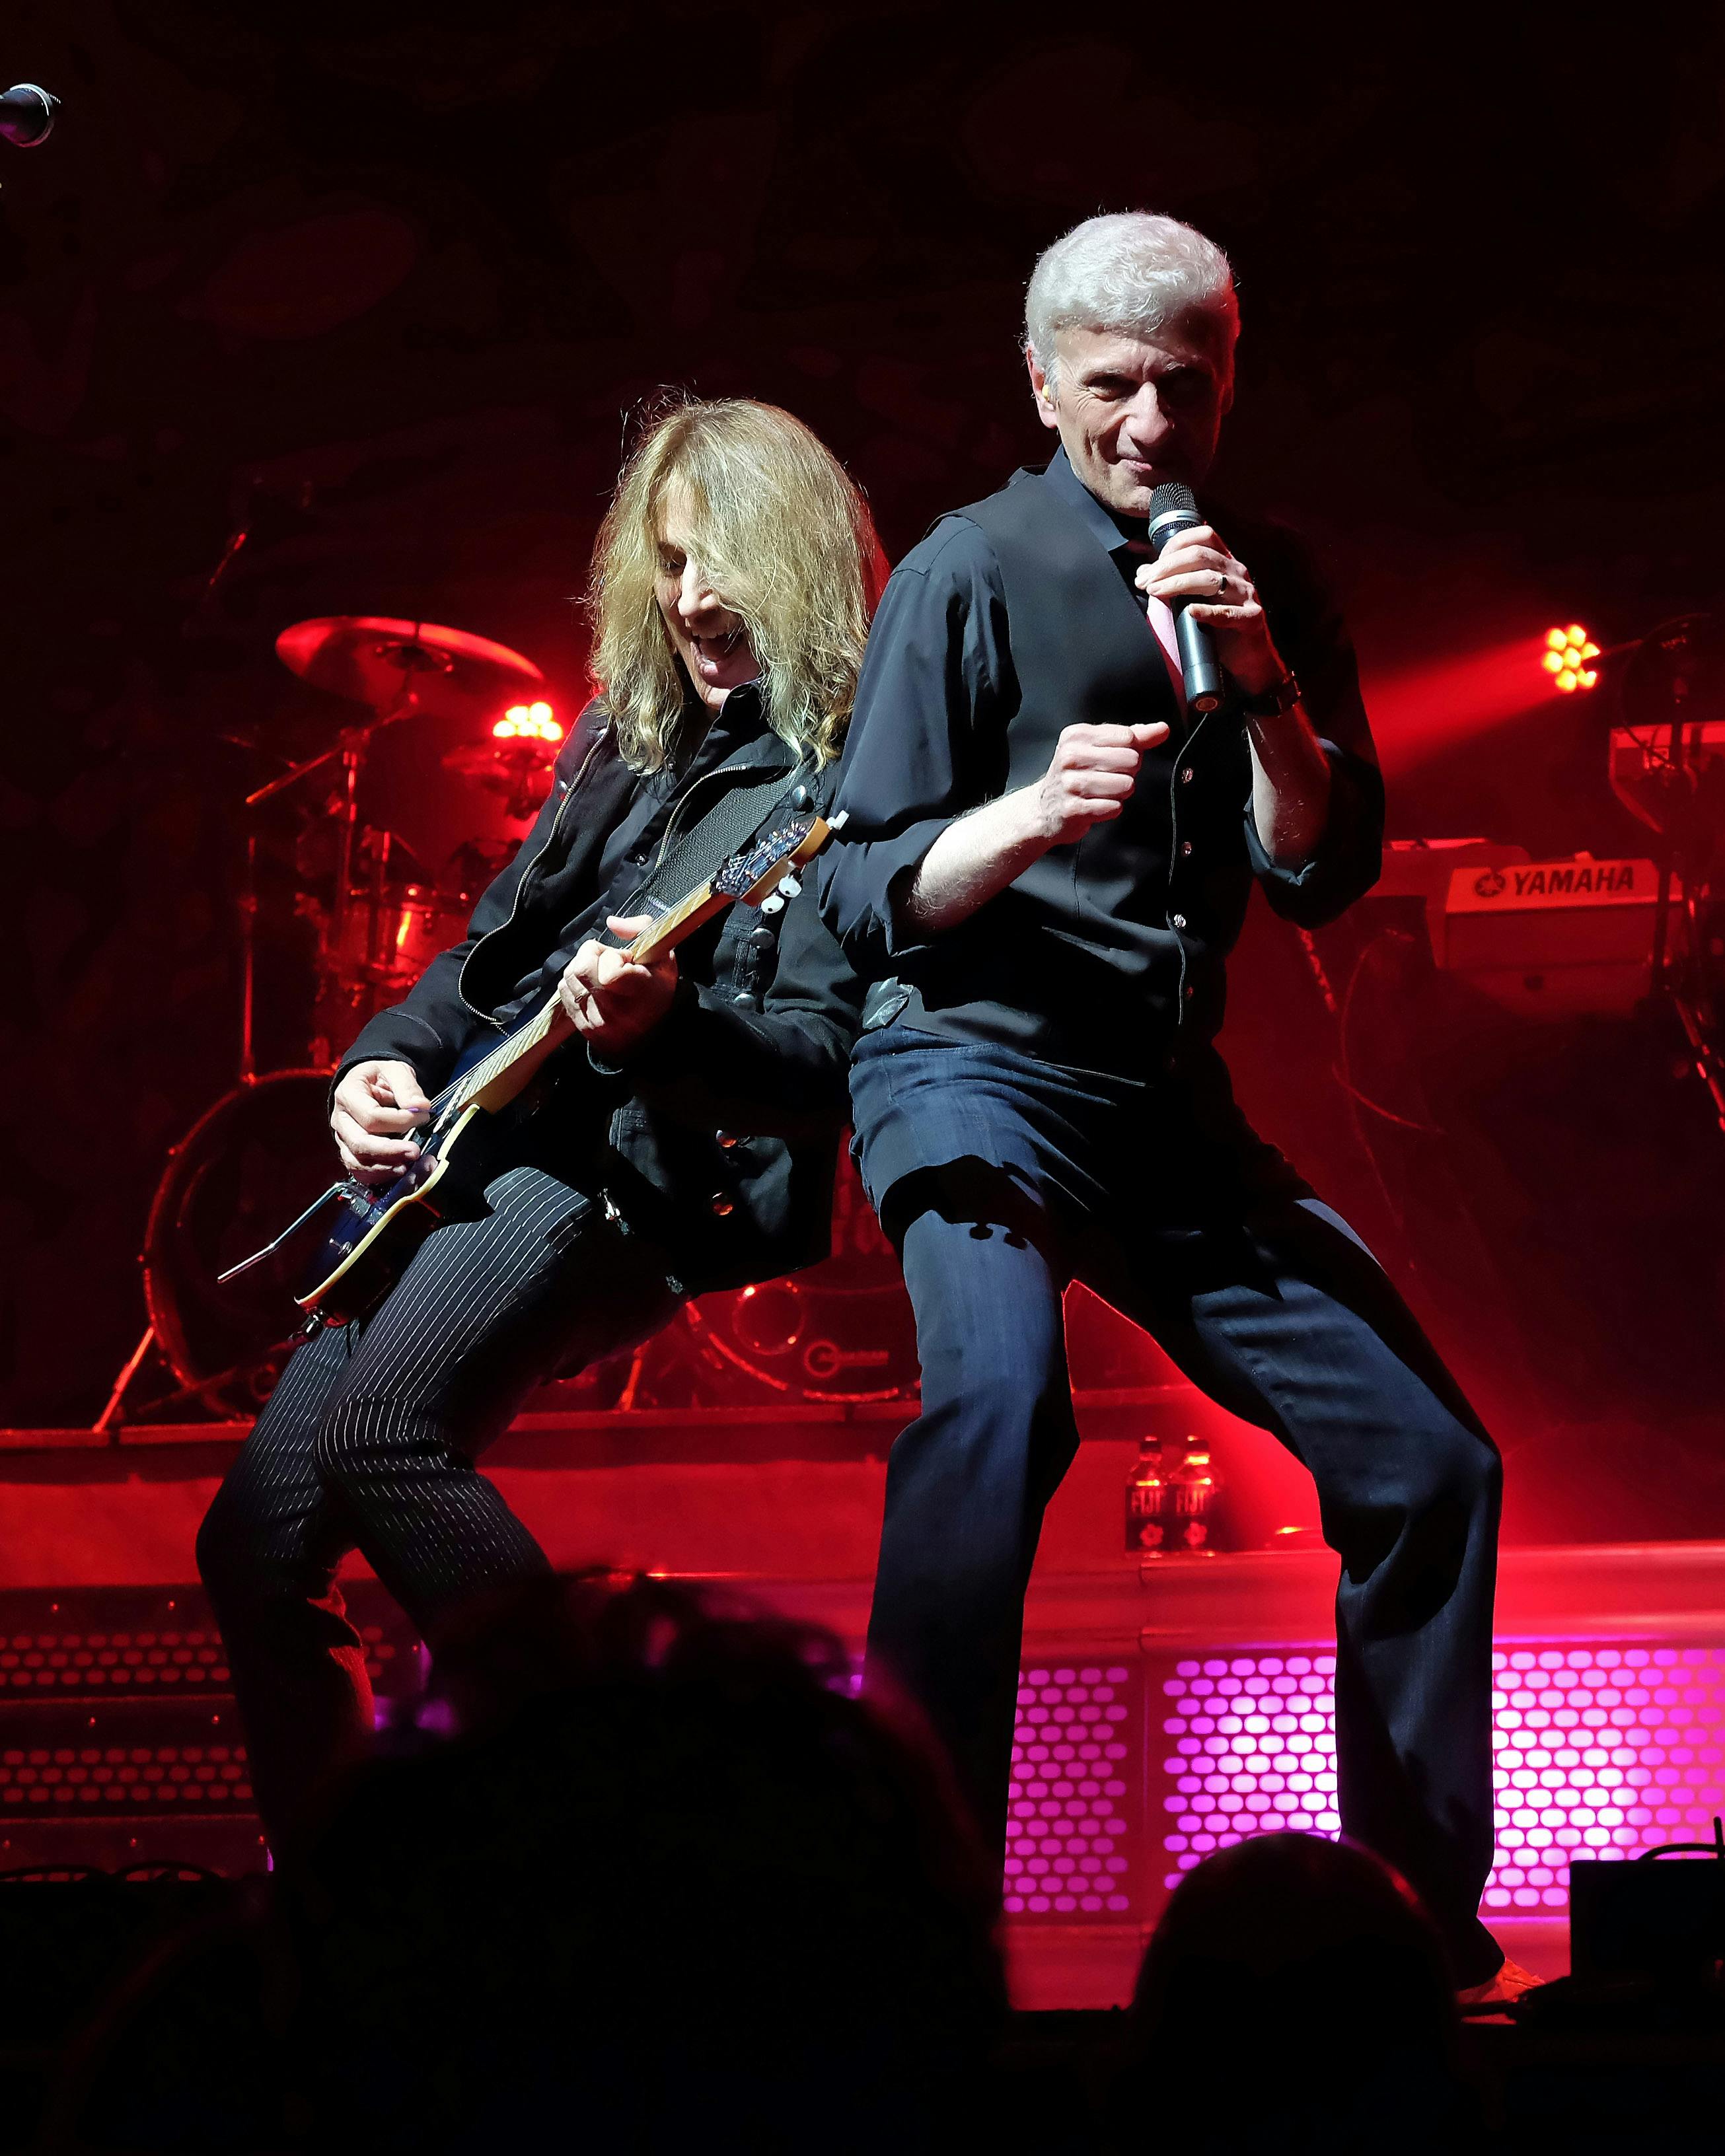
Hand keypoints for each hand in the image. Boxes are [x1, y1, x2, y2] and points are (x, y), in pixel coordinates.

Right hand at [330, 1059, 431, 1187]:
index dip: (400, 1121)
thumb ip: (407, 1087)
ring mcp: (343, 1138)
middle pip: (360, 1143)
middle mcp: (340, 1119)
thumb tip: (421, 1108)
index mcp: (348, 1095)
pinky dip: (379, 1176)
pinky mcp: (350, 1152)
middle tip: (415, 1152)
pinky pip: (359, 1171)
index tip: (423, 1117)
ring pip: (357, 1162)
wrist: (370, 1085)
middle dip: (390, 1151)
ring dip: (385, 1168)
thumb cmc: (381, 1077)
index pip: (371, 1116)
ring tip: (408, 1167)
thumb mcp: (396, 1071)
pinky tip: (398, 1172)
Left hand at [559, 915, 678, 1058]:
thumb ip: (641, 929)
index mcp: (642, 993)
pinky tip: (594, 987)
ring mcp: (597, 1023)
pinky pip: (564, 993)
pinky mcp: (583, 1028)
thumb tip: (612, 923)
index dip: (612, 957)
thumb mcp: (662, 954)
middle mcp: (617, 1013)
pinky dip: (575, 983)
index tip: (626, 960)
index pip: (609, 971)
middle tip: (608, 961)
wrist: (655, 1031)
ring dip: (582, 968)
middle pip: (580, 970)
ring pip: (569, 977)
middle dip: (591, 955)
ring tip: (602, 974)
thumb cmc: (657, 988)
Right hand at [1028, 721, 1169, 846]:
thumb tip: (1162, 729)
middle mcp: (1070, 756)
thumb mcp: (1099, 748)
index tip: (1116, 760)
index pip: (1128, 737)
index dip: (1132, 751)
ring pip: (1126, 786)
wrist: (1045, 808)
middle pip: (1131, 760)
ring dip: (1121, 793)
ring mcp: (1070, 784)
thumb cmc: (1077, 774)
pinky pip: (1114, 808)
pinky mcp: (1073, 809)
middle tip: (1110, 778)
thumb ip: (1134, 736)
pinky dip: (1111, 809)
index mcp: (1076, 735)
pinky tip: (1097, 806)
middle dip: (1129, 773)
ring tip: (1103, 793)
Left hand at [1133, 524, 1284, 696]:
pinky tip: (1190, 611)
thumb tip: (1144, 571)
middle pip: (1201, 555)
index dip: (1175, 546)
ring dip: (1178, 583)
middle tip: (1145, 582)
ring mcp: (1247, 594)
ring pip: (1210, 579)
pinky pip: (1228, 613)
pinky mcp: (1251, 618)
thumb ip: (1174, 581)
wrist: (1247, 658)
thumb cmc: (1219, 626)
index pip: (1203, 537)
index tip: (1152, 566)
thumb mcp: (1195, 597)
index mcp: (1225, 562)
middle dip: (1167, 567)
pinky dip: (1207, 612)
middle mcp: (1238, 572)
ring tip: (1156, 592)